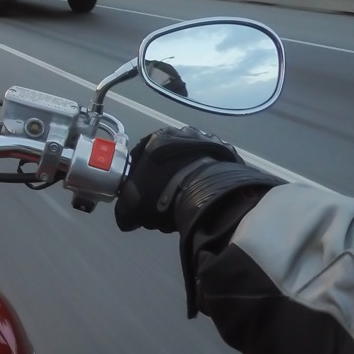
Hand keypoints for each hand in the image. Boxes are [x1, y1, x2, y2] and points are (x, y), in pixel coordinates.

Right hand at [115, 126, 242, 232]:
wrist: (209, 195)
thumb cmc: (163, 193)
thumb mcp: (132, 207)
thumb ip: (124, 211)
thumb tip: (126, 220)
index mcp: (155, 138)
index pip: (139, 158)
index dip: (137, 181)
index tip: (141, 199)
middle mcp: (182, 134)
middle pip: (166, 163)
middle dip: (163, 183)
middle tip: (163, 206)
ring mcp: (208, 143)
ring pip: (189, 167)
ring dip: (185, 183)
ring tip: (186, 207)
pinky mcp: (229, 156)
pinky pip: (210, 173)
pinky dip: (205, 185)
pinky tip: (203, 202)